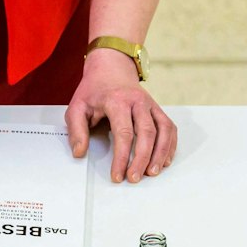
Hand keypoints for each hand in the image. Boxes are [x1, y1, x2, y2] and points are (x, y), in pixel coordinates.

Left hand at [67, 49, 177, 182]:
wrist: (111, 67)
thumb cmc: (94, 90)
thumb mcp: (77, 107)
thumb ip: (76, 130)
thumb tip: (80, 152)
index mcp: (117, 101)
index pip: (124, 133)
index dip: (122, 157)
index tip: (117, 175)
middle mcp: (138, 102)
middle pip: (147, 133)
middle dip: (142, 159)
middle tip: (135, 178)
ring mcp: (151, 105)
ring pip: (163, 130)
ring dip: (160, 154)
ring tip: (152, 172)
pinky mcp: (158, 109)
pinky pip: (169, 127)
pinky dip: (170, 145)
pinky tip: (164, 160)